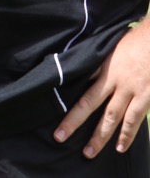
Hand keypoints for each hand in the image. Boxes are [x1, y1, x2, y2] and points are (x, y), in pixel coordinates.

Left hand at [55, 21, 149, 157]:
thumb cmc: (133, 43)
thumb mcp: (108, 50)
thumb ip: (96, 66)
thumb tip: (77, 74)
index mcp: (102, 70)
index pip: (79, 89)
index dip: (67, 104)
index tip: (55, 114)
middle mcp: (114, 82)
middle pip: (89, 105)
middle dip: (74, 122)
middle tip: (59, 137)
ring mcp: (131, 91)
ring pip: (112, 117)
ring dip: (100, 136)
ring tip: (89, 153)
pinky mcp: (146, 97)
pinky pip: (135, 119)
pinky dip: (128, 134)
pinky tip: (121, 147)